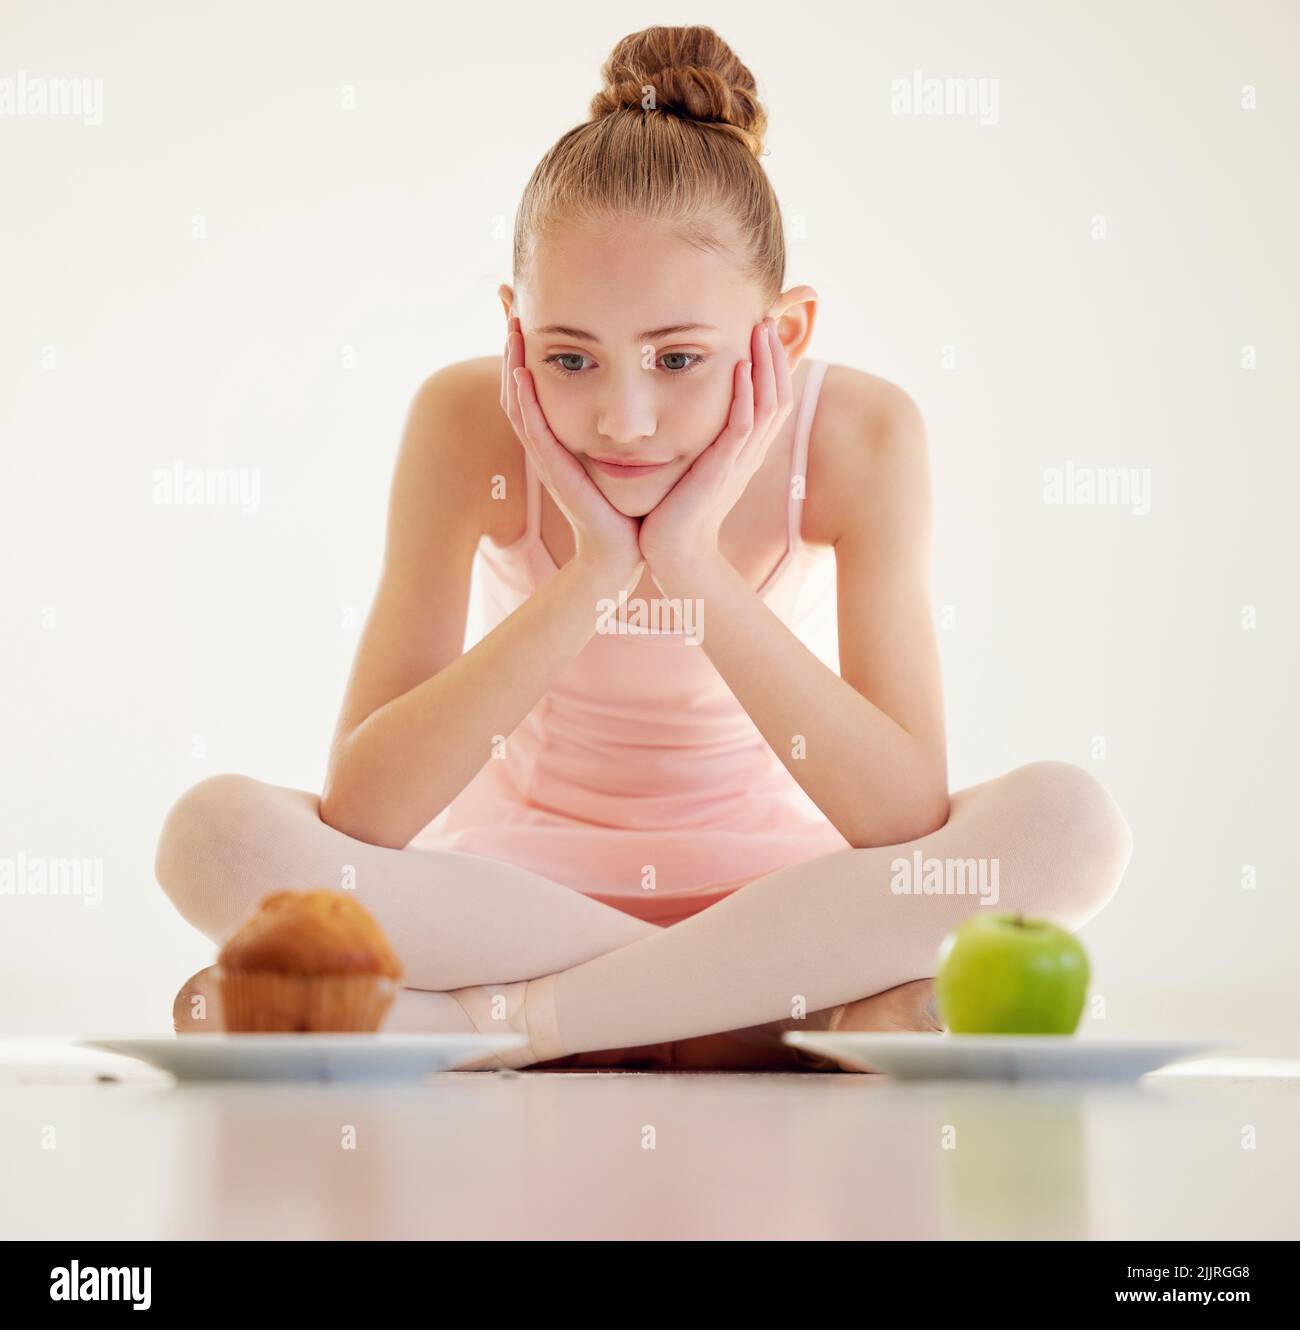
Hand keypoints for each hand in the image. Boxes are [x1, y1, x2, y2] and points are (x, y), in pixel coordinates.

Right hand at [501, 316, 643, 584]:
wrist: (624, 551)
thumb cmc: (630, 505)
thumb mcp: (625, 455)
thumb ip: (623, 426)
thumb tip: (643, 396)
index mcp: (561, 437)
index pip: (536, 384)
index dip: (529, 348)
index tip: (530, 309)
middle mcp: (548, 443)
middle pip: (518, 384)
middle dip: (512, 344)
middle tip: (508, 302)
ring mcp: (547, 457)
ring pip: (519, 401)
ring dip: (512, 363)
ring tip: (512, 327)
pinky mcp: (555, 471)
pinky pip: (534, 430)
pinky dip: (525, 401)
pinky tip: (521, 373)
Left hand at [638, 317, 794, 583]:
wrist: (671, 552)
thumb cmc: (672, 514)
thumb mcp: (689, 469)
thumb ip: (693, 442)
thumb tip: (677, 414)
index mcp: (742, 452)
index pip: (768, 401)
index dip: (772, 367)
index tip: (763, 332)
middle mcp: (747, 454)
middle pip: (778, 395)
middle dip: (776, 356)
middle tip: (769, 318)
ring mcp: (738, 462)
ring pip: (767, 404)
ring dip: (767, 365)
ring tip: (762, 330)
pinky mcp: (722, 470)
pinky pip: (743, 426)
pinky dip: (746, 396)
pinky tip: (742, 368)